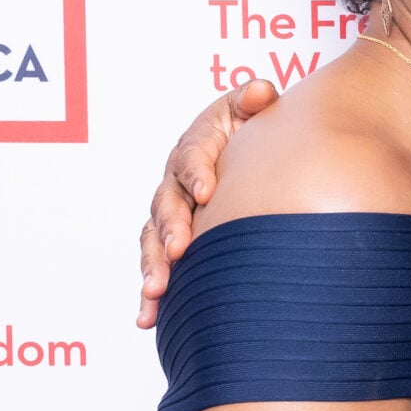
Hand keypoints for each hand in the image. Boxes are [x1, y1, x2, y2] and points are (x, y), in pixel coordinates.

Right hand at [138, 80, 277, 326]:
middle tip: (179, 249)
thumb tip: (262, 92)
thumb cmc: (246, 128)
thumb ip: (253, 99)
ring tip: (156, 290)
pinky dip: (152, 294)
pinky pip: (158, 266)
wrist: (243, 149)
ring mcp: (171, 214)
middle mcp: (175, 183)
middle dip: (171, 228)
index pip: (192, 159)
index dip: (197, 173)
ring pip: (154, 241)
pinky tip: (148, 318)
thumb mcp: (249, 107)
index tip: (207, 191)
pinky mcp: (172, 242)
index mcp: (194, 148)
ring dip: (153, 265)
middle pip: (166, 205)